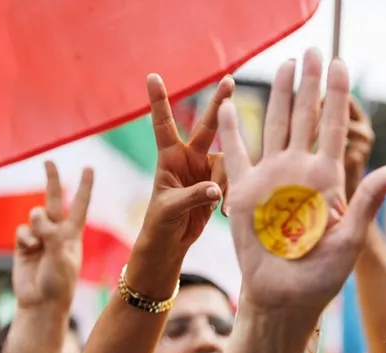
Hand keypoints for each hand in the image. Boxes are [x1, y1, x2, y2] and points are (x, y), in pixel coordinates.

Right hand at [12, 162, 92, 309]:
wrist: (40, 303)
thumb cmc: (58, 283)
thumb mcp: (61, 257)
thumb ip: (51, 234)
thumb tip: (37, 216)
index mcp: (74, 234)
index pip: (80, 204)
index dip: (84, 186)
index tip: (89, 167)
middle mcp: (58, 232)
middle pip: (54, 200)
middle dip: (52, 180)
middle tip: (49, 161)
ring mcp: (40, 238)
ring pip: (34, 216)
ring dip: (36, 223)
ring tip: (39, 242)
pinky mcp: (25, 245)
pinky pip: (22, 230)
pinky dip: (25, 238)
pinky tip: (30, 250)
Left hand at [136, 74, 232, 256]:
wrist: (171, 242)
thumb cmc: (161, 223)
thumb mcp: (171, 209)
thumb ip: (194, 196)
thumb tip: (218, 189)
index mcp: (169, 158)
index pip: (163, 124)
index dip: (159, 101)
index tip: (152, 76)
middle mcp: (189, 158)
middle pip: (207, 126)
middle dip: (219, 104)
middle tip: (230, 79)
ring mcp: (205, 170)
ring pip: (227, 162)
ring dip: (227, 182)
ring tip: (221, 206)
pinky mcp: (218, 184)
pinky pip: (234, 180)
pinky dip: (232, 195)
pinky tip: (224, 212)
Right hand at [217, 49, 385, 315]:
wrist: (284, 297)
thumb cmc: (321, 276)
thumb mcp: (351, 237)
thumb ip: (369, 198)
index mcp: (327, 180)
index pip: (332, 127)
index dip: (336, 95)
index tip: (341, 63)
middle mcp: (298, 172)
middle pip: (304, 117)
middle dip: (309, 84)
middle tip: (314, 50)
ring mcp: (270, 178)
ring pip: (274, 125)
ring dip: (279, 95)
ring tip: (284, 66)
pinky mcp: (243, 191)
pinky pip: (235, 153)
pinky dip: (231, 129)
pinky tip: (232, 104)